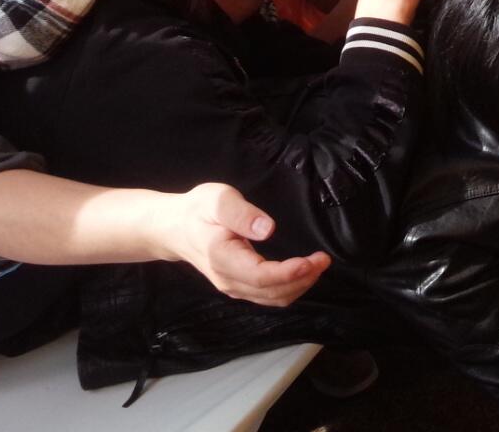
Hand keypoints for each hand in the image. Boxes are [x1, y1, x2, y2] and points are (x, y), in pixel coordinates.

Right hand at [156, 184, 331, 306]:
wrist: (175, 228)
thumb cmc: (198, 210)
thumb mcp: (217, 200)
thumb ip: (241, 213)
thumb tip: (267, 229)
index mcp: (222, 258)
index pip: (261, 276)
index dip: (290, 273)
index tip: (313, 260)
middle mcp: (228, 280)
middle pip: (271, 292)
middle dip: (303, 279)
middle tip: (324, 259)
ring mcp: (232, 287)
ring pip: (272, 299)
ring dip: (299, 286)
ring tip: (318, 264)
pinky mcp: (238, 287)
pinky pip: (268, 296)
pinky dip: (289, 288)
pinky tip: (302, 272)